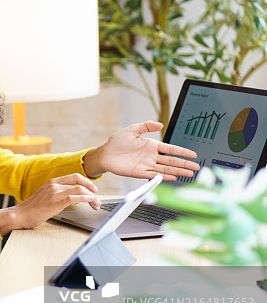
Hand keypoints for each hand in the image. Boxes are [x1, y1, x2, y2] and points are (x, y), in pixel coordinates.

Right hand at [0, 173, 99, 234]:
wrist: (20, 215)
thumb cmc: (31, 209)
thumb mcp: (44, 196)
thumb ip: (56, 193)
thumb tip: (69, 197)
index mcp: (51, 182)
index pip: (73, 176)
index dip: (85, 181)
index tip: (92, 189)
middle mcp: (54, 184)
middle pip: (78, 180)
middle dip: (91, 187)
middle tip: (96, 196)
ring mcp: (54, 192)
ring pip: (79, 190)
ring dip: (91, 197)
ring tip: (95, 204)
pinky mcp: (55, 202)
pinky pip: (75, 197)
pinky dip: (85, 199)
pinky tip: (89, 201)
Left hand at [83, 121, 199, 180]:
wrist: (105, 154)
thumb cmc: (116, 142)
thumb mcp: (132, 130)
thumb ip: (146, 126)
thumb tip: (159, 124)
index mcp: (152, 145)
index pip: (171, 149)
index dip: (182, 152)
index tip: (193, 154)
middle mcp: (151, 156)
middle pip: (171, 161)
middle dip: (184, 164)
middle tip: (196, 168)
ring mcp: (146, 165)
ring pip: (165, 169)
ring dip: (177, 172)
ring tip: (189, 174)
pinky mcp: (140, 173)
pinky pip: (154, 175)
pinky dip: (163, 177)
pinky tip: (173, 178)